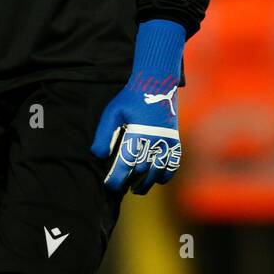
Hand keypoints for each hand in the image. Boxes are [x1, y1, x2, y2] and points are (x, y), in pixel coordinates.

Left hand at [91, 20, 184, 194]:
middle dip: (129, 182)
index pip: (126, 163)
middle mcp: (154, 140)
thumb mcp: (113, 113)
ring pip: (157, 171)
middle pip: (141, 171)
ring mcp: (167, 141)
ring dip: (147, 184)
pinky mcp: (175, 141)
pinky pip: (173, 164)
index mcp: (138, 133)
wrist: (156, 84)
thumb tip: (98, 156)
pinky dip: (165, 175)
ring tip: (136, 190)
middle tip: (119, 188)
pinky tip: (156, 180)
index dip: (117, 178)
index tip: (109, 186)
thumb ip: (104, 135)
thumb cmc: (131, 99)